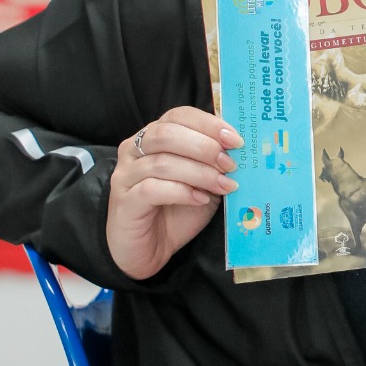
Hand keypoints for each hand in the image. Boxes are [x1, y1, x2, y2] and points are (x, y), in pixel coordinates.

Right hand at [106, 107, 241, 279]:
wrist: (150, 249)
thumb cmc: (175, 212)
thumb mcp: (202, 183)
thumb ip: (214, 165)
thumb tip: (240, 153)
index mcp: (154, 137)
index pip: (179, 115)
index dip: (208, 124)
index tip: (235, 139)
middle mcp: (134, 150)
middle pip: (167, 133)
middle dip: (204, 147)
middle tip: (230, 164)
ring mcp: (125, 175)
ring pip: (162, 162)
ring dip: (200, 172)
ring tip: (224, 185)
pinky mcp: (124, 201)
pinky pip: (152, 189)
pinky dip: (181, 192)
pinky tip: (200, 200)